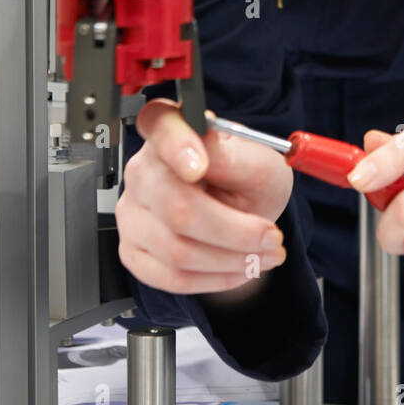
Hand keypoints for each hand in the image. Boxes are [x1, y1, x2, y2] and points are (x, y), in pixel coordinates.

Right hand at [116, 98, 291, 299]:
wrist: (242, 207)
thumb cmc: (247, 179)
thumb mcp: (260, 163)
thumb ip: (233, 156)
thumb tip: (205, 148)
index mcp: (170, 131)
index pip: (159, 125)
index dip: (176, 146)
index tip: (199, 167)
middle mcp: (142, 169)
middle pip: (178, 208)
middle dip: (236, 232)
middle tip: (272, 238)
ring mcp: (131, 212)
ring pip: (177, 250)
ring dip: (232, 261)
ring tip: (264, 255)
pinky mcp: (133, 251)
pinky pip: (170, 278)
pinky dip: (215, 279)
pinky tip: (239, 268)